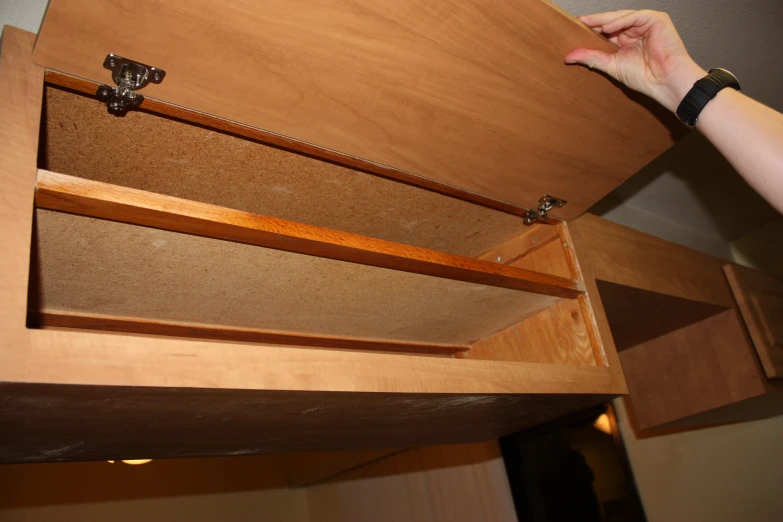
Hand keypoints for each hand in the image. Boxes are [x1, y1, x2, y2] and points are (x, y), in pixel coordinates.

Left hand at [565, 10, 705, 111]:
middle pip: (613, 21)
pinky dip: (620, 21)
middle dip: (596, 22)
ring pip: (622, 16)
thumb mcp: (612, 65)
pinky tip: (607, 28)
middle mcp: (636, 29)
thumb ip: (592, 58)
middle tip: (579, 23)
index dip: (592, 29)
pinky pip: (635, 17)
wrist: (665, 82)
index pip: (607, 30)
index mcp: (627, 40)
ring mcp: (647, 23)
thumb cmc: (645, 76)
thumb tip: (569, 56)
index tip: (574, 30)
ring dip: (605, 20)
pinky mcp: (657, 19)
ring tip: (588, 24)